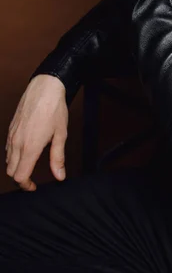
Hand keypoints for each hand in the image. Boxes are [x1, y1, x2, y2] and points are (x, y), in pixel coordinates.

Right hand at [6, 74, 67, 190]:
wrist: (45, 87)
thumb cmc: (54, 108)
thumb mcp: (61, 134)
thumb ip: (58, 158)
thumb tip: (59, 176)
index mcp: (30, 147)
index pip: (20, 176)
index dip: (26, 185)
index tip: (34, 186)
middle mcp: (17, 142)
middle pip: (10, 171)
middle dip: (20, 178)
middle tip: (32, 178)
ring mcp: (12, 134)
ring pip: (8, 159)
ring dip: (16, 166)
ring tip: (30, 164)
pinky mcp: (11, 128)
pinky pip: (8, 147)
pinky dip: (14, 154)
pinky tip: (25, 149)